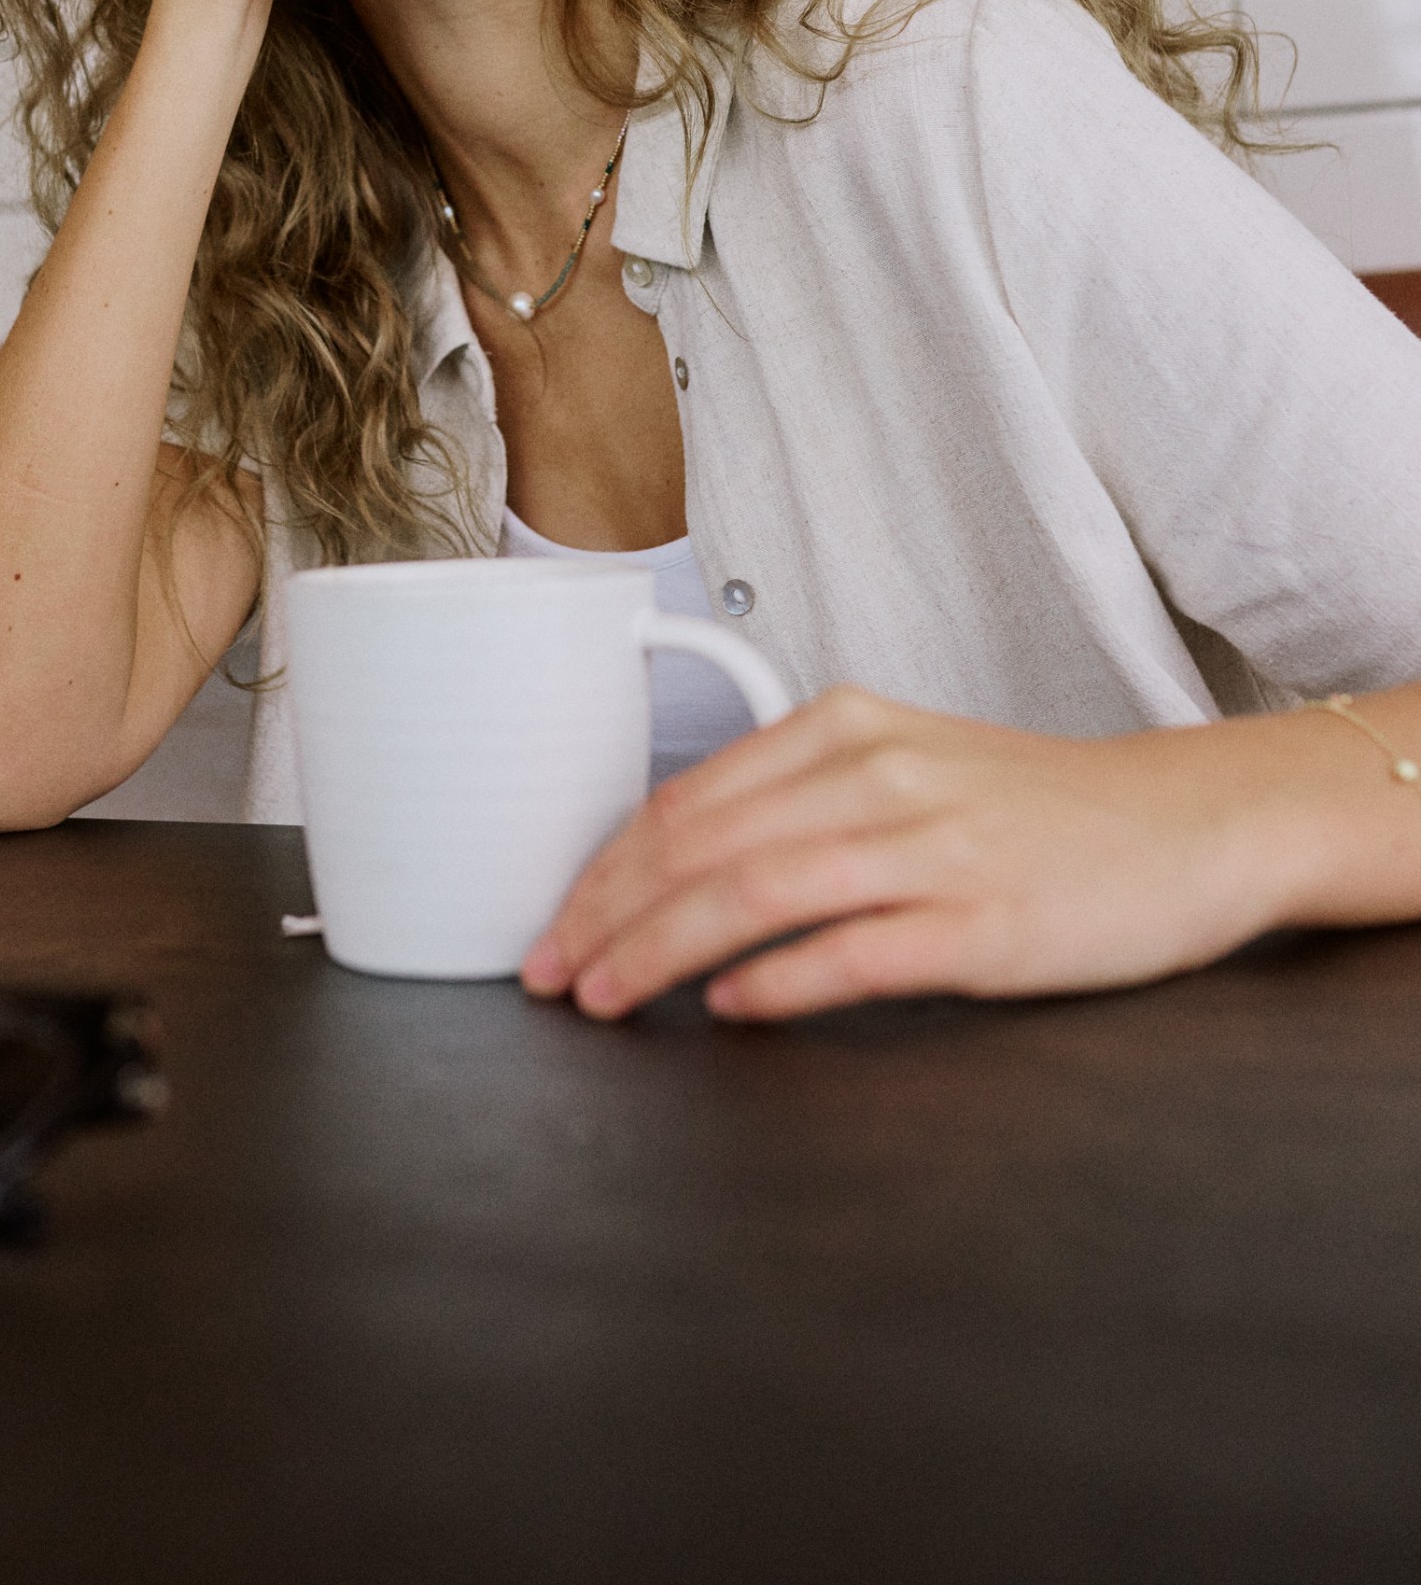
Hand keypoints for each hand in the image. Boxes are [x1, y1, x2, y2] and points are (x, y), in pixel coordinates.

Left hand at [521, 687, 1316, 1021]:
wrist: (1184, 824)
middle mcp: (875, 775)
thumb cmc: (1037, 809)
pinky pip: (851, 954)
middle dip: (606, 918)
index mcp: (844, 727)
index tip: (556, 924)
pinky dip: (777, 984)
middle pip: (699, 847)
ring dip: (661, 954)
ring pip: (753, 895)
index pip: (684, 799)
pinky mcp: (980, 922)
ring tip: (610, 998)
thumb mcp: (905, 767)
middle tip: (555, 976)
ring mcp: (928, 848)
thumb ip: (798, 803)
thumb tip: (681, 871)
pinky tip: (731, 1011)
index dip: (603, 870)